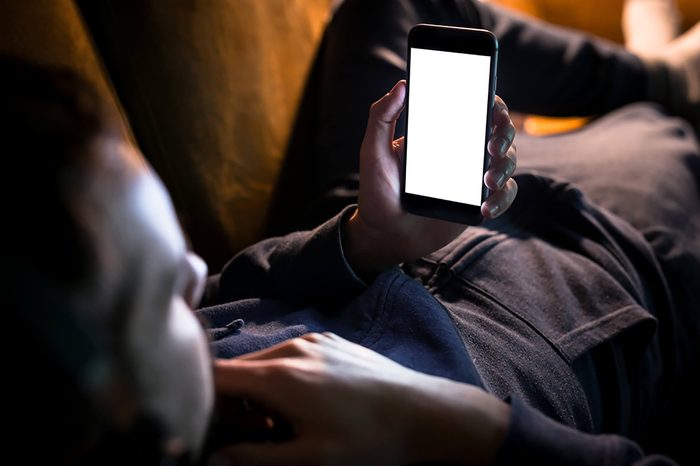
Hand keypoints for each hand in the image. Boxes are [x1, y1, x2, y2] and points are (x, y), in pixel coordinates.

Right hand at [210, 333, 509, 465]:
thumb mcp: (310, 460)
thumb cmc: (369, 440)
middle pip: (240, 370)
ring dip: (262, 392)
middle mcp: (292, 348)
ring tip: (289, 423)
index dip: (204, 401)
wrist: (425, 411)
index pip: (216, 374)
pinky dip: (286, 378)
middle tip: (261, 435)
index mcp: (280, 374)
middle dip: (237, 403)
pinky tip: (311, 404)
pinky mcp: (331, 341)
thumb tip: (212, 459)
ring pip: (266, 363)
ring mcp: (314, 340)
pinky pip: (292, 355)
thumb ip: (255, 459)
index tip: (213, 426)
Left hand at [343, 80, 517, 276]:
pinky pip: (504, 194)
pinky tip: (486, 207)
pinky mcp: (479, 202)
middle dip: (504, 134)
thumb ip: (381, 117)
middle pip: (500, 131)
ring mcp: (473, 176)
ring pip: (507, 161)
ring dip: (505, 167)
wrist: (384, 234)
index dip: (492, 104)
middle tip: (492, 147)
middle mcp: (463, 150)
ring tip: (488, 181)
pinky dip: (503, 198)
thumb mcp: (374, 152)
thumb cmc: (378, 191)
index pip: (475, 108)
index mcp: (442, 132)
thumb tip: (401, 85)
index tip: (492, 108)